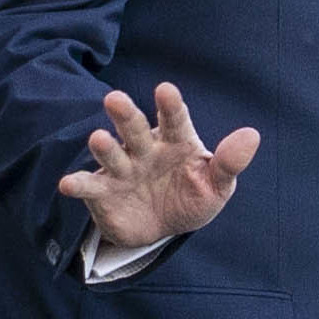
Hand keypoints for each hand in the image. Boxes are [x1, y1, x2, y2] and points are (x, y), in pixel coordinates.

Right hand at [59, 82, 260, 251]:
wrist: (162, 228)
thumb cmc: (191, 196)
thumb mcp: (217, 185)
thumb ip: (229, 162)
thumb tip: (251, 135)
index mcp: (176, 141)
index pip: (174, 120)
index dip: (170, 105)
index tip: (165, 90)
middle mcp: (145, 149)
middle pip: (134, 128)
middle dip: (125, 115)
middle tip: (115, 99)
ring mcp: (122, 169)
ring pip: (112, 154)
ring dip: (104, 147)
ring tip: (98, 139)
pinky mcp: (104, 192)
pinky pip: (90, 186)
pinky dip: (78, 184)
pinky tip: (67, 184)